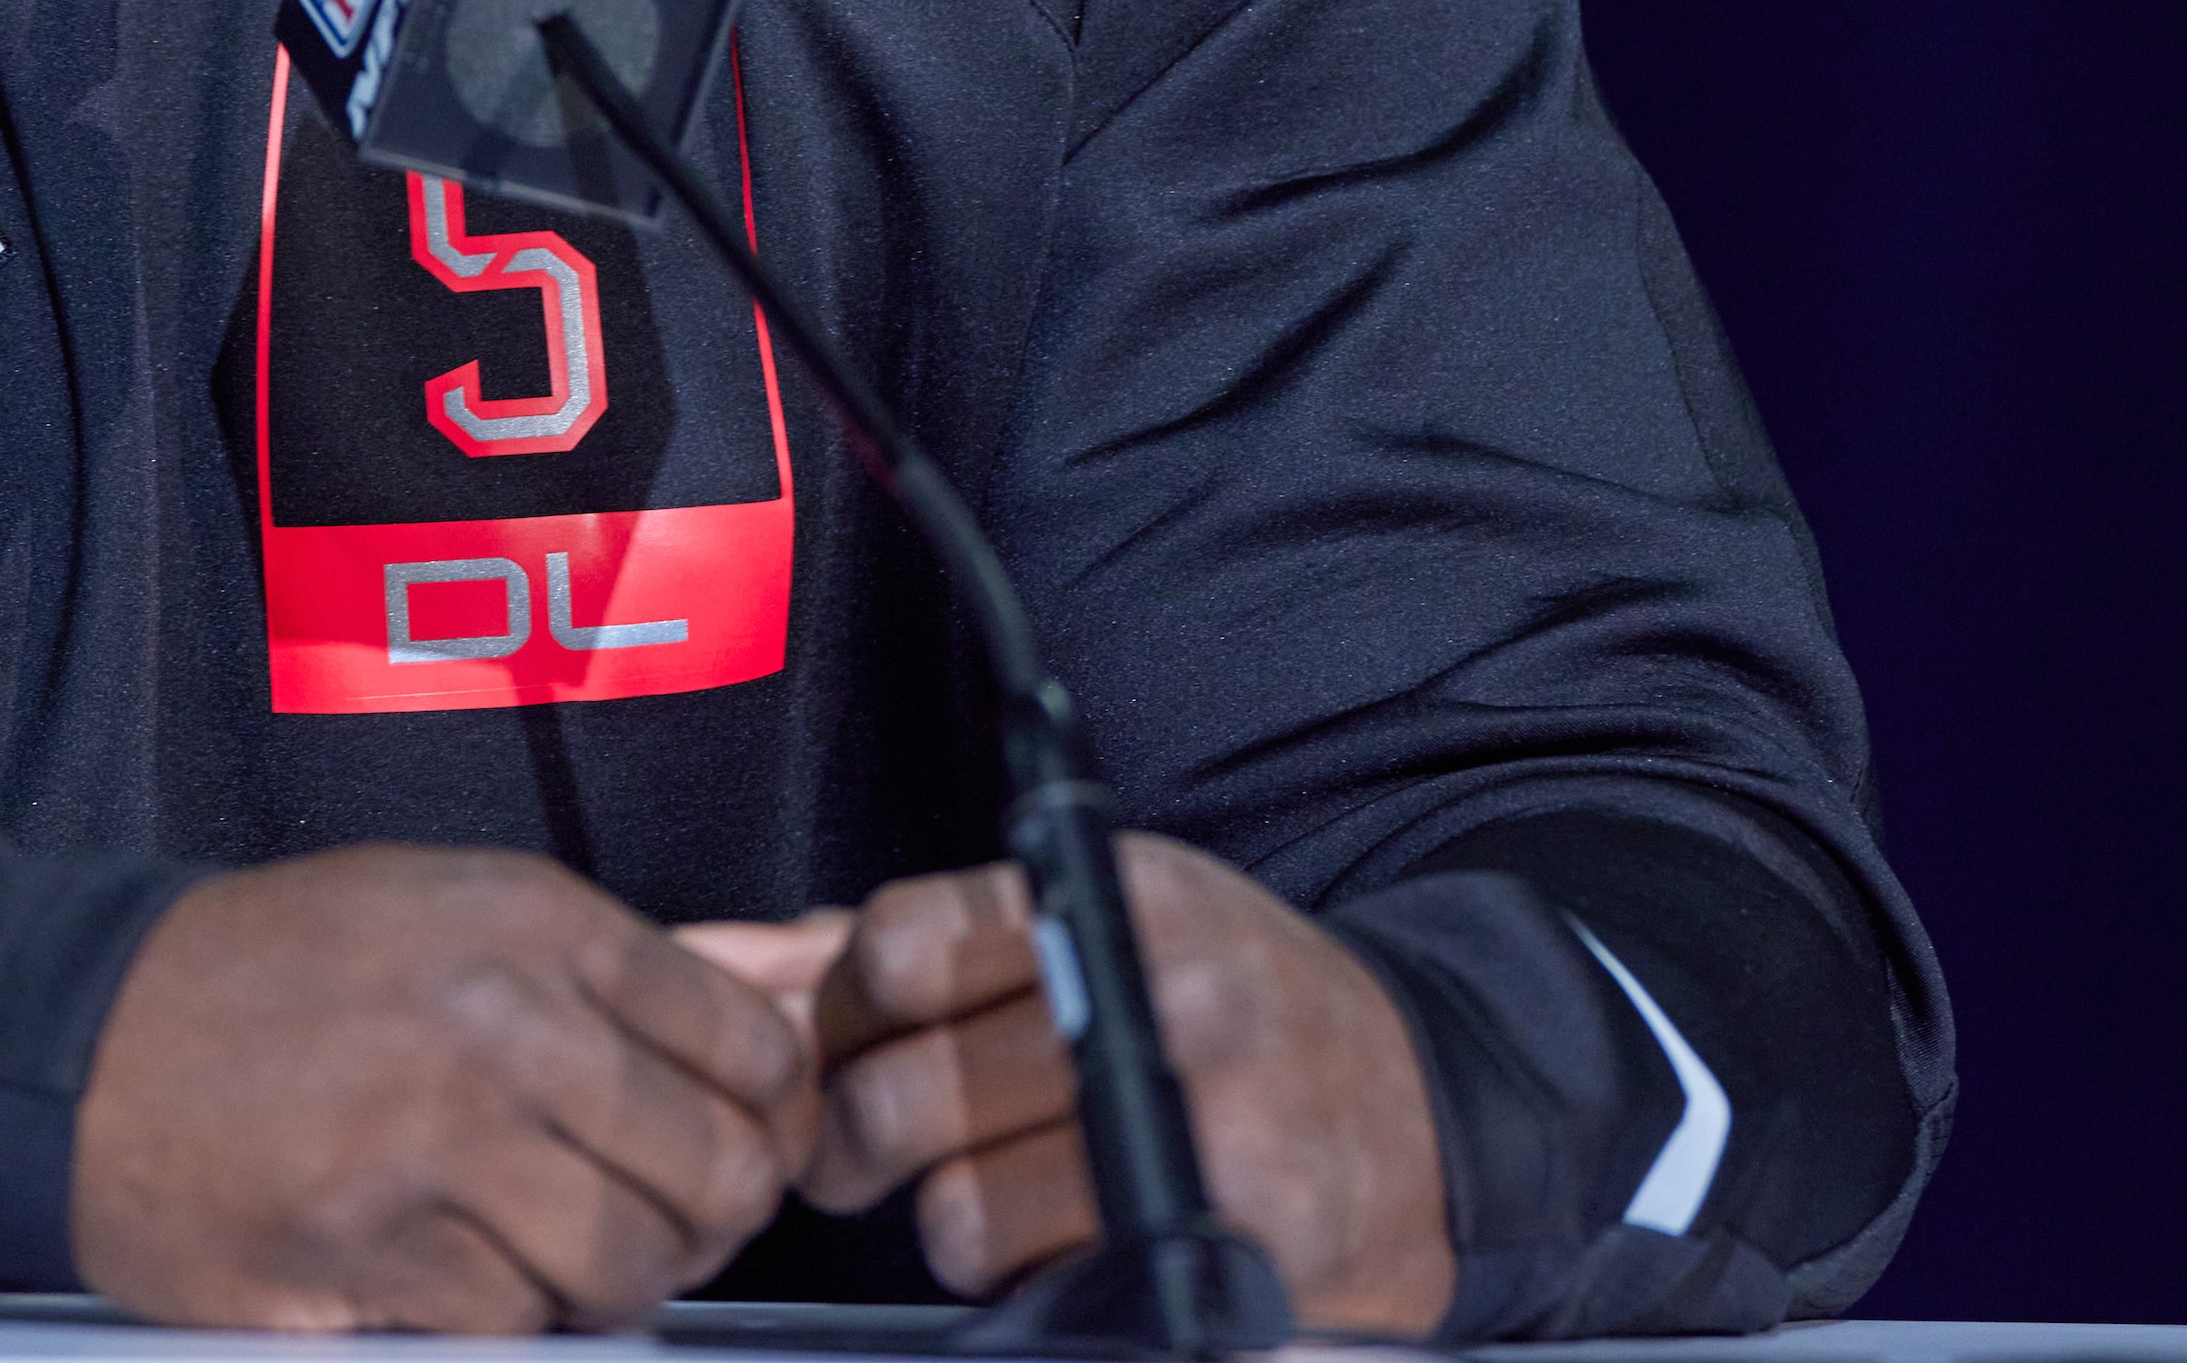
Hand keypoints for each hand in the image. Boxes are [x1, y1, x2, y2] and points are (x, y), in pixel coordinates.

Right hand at [72, 844, 818, 1331]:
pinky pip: (520, 1323)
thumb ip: (645, 958)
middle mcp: (504, 1019)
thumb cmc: (281, 971)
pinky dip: (507, 1317)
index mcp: (537, 922)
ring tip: (550, 1248)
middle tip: (647, 1213)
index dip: (770, 1117)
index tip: (733, 1140)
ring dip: (610, 1283)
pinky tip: (456, 1266)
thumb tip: (812, 965)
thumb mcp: (462, 910)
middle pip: (718, 1169)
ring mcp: (438, 1138)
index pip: (754, 1044)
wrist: (82, 1038)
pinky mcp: (375, 1247)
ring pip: (632, 1265)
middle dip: (701, 1217)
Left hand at [801, 834, 1451, 1338]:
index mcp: (1109, 898)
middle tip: (870, 1151)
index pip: (897, 948)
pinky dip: (1033, 1281)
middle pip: (901, 1094)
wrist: (1430, 1115)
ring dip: (955, 1221)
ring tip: (1008, 1191)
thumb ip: (934, 944)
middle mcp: (1155, 997)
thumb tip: (756, 968)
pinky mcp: (1212, 1242)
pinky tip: (1074, 1240)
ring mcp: (1192, 1127)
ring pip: (955, 1213)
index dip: (842, 1014)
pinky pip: (1038, 1289)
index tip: (852, 1046)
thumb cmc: (1241, 1010)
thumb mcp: (1105, 922)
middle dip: (856, 1141)